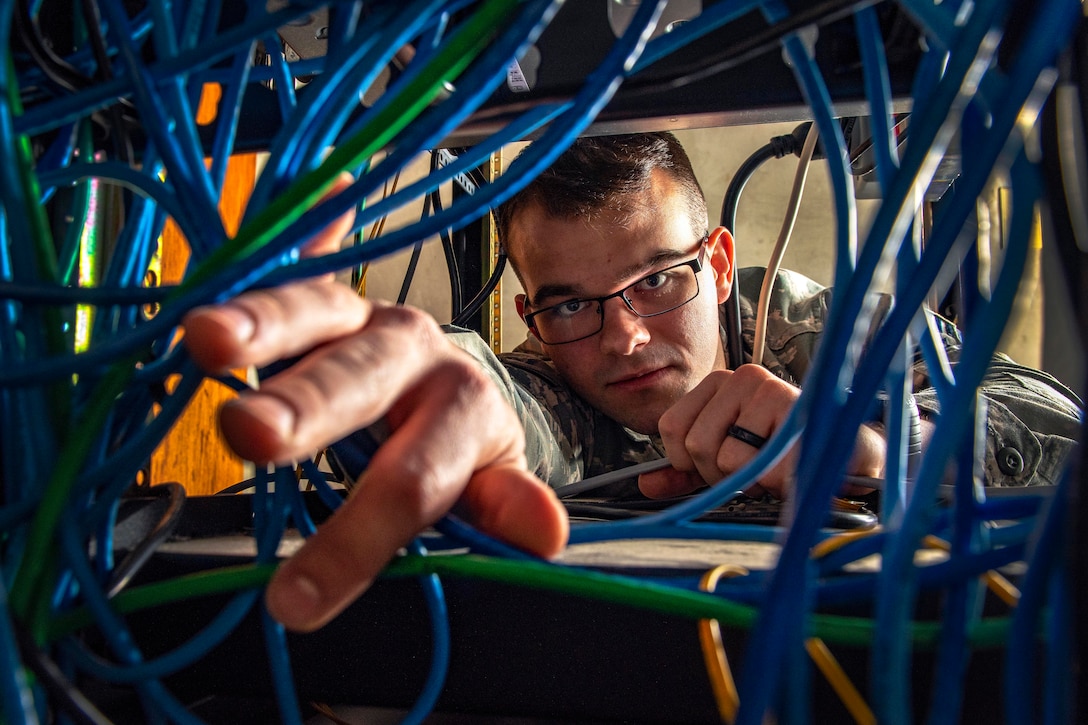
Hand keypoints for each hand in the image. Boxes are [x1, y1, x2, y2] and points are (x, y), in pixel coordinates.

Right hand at [182, 180, 567, 631]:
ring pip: (313, 310)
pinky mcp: (322, 292)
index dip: (357, 541)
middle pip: (358, 381)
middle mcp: (412, 349)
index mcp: (462, 406)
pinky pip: (304, 250)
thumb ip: (504, 505)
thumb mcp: (486, 482)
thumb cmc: (458, 446)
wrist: (449, 391)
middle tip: (251, 434)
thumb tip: (547, 534)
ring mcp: (361, 313)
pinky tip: (291, 195)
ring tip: (206, 338)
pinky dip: (296, 221)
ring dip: (260, 323)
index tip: (296, 601)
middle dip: (305, 408)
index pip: (411, 478)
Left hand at [637, 364, 884, 499]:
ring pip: (728, 459)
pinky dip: (776, 484)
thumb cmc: (783, 457)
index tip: (722, 465)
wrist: (849, 458)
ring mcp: (772, 389)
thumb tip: (645, 484)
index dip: (690, 462)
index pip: (671, 428)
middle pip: (697, 445)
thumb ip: (686, 472)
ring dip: (753, 481)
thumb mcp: (726, 465)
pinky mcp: (798, 410)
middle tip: (755, 471)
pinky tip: (793, 472)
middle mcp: (742, 377)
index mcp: (718, 383)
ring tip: (776, 468)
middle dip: (722, 476)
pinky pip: (764, 467)